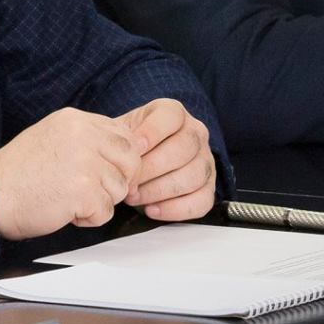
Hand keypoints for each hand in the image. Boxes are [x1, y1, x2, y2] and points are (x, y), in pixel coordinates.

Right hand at [0, 107, 140, 240]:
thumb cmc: (17, 172)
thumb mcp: (52, 136)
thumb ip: (85, 138)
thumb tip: (119, 151)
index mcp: (76, 120)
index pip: (123, 135)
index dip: (120, 160)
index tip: (106, 173)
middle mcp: (84, 135)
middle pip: (130, 160)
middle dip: (118, 181)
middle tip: (92, 191)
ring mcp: (86, 162)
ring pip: (120, 189)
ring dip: (100, 201)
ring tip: (69, 198)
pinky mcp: (84, 190)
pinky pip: (106, 212)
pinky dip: (88, 219)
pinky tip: (65, 210)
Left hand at [115, 97, 216, 220]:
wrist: (138, 161)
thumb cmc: (129, 146)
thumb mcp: (122, 132)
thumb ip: (120, 138)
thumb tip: (115, 155)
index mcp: (174, 113)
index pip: (171, 116)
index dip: (152, 132)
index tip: (133, 148)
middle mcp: (195, 133)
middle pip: (182, 149)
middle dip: (151, 169)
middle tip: (128, 182)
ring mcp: (205, 160)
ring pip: (192, 177)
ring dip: (158, 191)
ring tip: (134, 197)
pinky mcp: (209, 187)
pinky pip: (200, 202)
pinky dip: (174, 209)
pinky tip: (151, 209)